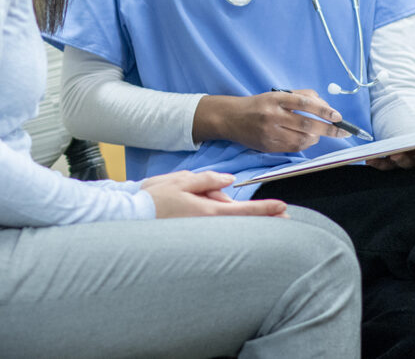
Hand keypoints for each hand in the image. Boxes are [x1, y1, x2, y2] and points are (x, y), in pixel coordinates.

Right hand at [141, 170, 287, 218]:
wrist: (131, 215)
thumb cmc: (154, 197)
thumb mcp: (181, 179)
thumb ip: (208, 180)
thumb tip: (229, 181)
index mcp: (208, 210)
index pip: (244, 211)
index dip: (265, 210)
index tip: (283, 209)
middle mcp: (208, 224)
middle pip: (234, 213)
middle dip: (242, 206)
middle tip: (240, 201)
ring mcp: (202, 232)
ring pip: (221, 215)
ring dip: (214, 203)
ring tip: (185, 194)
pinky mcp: (194, 234)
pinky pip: (210, 221)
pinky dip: (207, 210)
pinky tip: (187, 202)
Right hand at [194, 90, 348, 151]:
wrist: (231, 118)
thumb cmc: (258, 105)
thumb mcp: (276, 94)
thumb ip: (300, 97)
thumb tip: (325, 106)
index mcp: (275, 98)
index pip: (304, 103)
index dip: (324, 110)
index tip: (337, 116)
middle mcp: (272, 115)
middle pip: (307, 124)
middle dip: (328, 129)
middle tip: (342, 131)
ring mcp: (270, 132)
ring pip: (302, 139)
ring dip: (317, 138)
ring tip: (320, 134)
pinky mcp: (268, 145)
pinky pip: (293, 147)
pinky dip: (305, 144)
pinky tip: (308, 139)